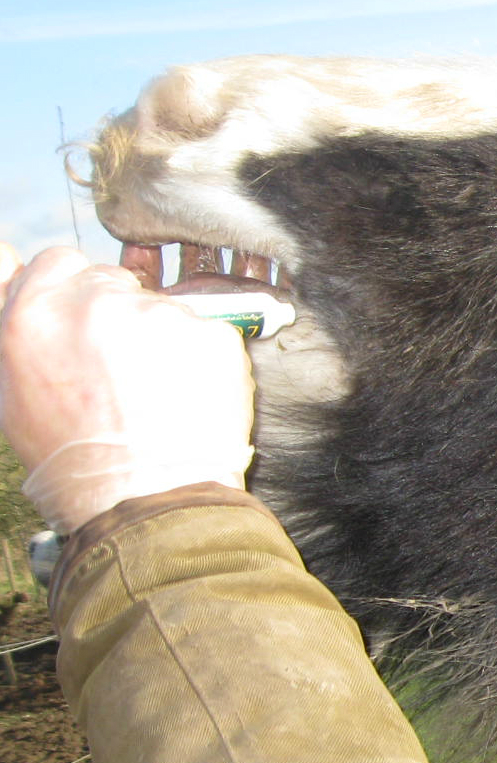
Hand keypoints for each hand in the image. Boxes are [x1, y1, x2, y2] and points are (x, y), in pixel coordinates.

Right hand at [0, 246, 254, 533]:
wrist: (145, 500)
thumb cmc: (73, 461)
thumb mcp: (11, 392)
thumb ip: (15, 322)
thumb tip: (7, 262)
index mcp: (36, 314)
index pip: (59, 262)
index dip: (73, 294)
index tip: (84, 324)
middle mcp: (96, 303)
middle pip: (112, 282)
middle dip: (116, 317)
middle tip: (121, 371)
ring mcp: (159, 315)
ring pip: (161, 309)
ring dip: (160, 340)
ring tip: (153, 395)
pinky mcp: (210, 332)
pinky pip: (204, 334)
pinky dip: (200, 359)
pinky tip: (184, 398)